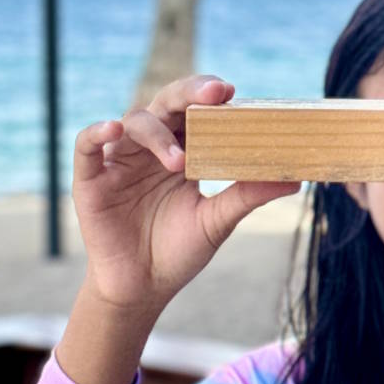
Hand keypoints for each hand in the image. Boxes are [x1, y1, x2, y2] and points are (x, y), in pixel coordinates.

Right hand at [72, 74, 300, 312]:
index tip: (234, 93)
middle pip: (167, 104)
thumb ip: (248, 195)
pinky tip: (113, 129)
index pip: (197, 112)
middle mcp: (152, 148)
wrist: (143, 290)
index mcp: (184, 150)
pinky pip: (87, 145)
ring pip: (135, 121)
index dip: (212, 99)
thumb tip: (296, 179)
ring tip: (180, 161)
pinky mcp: (90, 179)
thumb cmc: (180, 251)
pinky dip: (97, 131)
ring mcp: (120, 160)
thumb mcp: (218, 221)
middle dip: (190, 94)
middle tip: (215, 94)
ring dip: (158, 135)